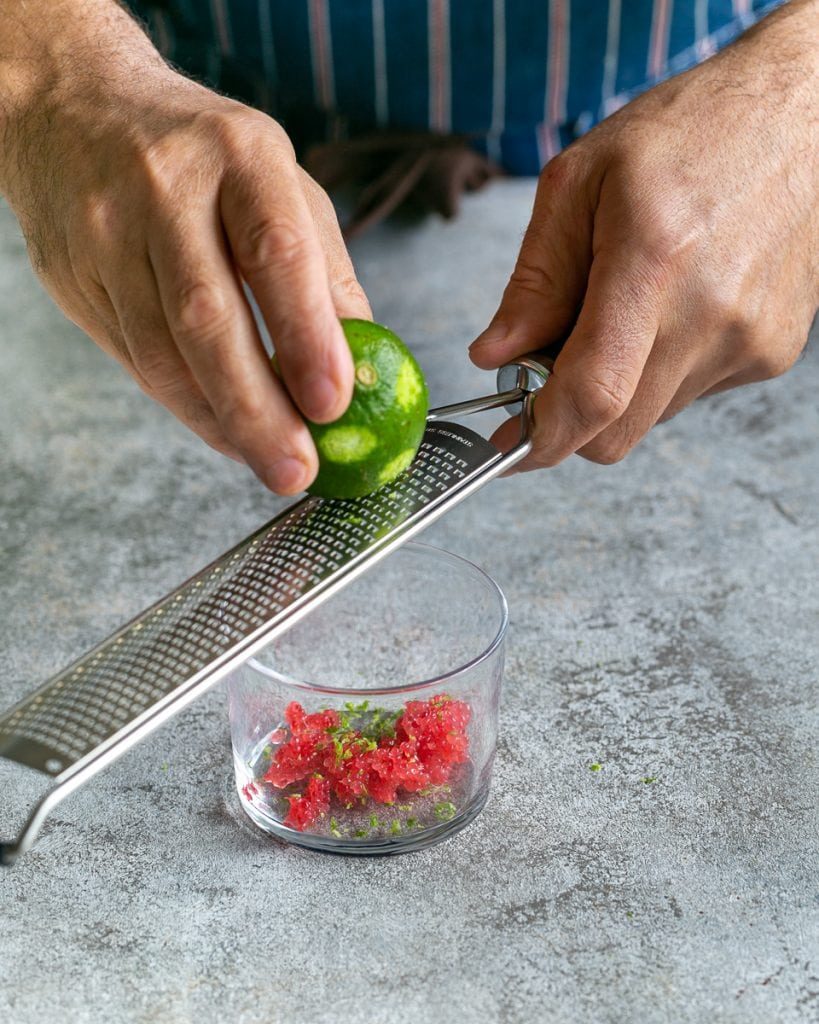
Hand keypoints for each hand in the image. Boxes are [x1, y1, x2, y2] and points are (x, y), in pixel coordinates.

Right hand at [0, 1, 368, 493]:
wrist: (75, 108)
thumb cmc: (202, 156)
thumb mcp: (280, 183)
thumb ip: (324, 271)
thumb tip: (362, 363)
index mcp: (239, 155)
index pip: (276, 252)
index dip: (306, 335)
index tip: (333, 404)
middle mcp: (166, 189)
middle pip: (209, 317)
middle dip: (258, 409)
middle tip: (296, 468)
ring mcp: (108, 234)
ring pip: (163, 354)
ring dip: (221, 422)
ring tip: (268, 462)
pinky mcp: (74, 276)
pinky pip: (135, 361)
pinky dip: (186, 407)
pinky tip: (223, 429)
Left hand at [470, 0, 817, 468]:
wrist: (800, 117)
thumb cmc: (688, 133)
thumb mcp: (580, 182)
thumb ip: (535, 280)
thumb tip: (493, 354)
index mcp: (654, 258)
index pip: (593, 393)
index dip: (541, 436)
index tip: (509, 444)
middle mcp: (712, 313)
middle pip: (615, 431)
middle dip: (568, 415)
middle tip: (551, 360)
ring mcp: (749, 339)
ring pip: (649, 417)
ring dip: (618, 387)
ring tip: (627, 307)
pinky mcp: (772, 352)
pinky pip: (689, 394)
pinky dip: (660, 370)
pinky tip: (673, 307)